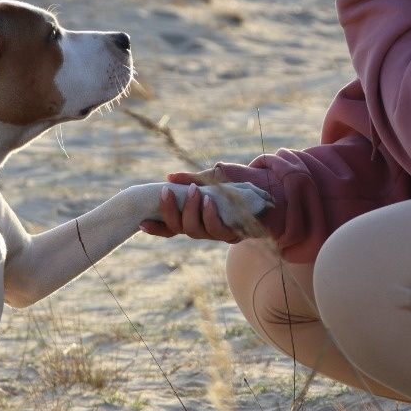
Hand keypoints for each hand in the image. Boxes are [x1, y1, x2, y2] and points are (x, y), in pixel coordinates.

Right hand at [139, 171, 270, 242]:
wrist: (269, 191)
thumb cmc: (236, 185)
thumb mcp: (212, 178)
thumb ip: (192, 179)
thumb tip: (171, 176)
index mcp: (193, 218)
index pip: (170, 228)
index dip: (156, 228)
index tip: (141, 222)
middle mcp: (203, 229)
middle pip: (179, 228)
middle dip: (170, 211)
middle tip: (168, 191)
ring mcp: (218, 233)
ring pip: (196, 230)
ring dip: (191, 210)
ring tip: (193, 192)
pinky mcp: (234, 233)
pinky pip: (218, 229)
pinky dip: (210, 214)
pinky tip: (210, 200)